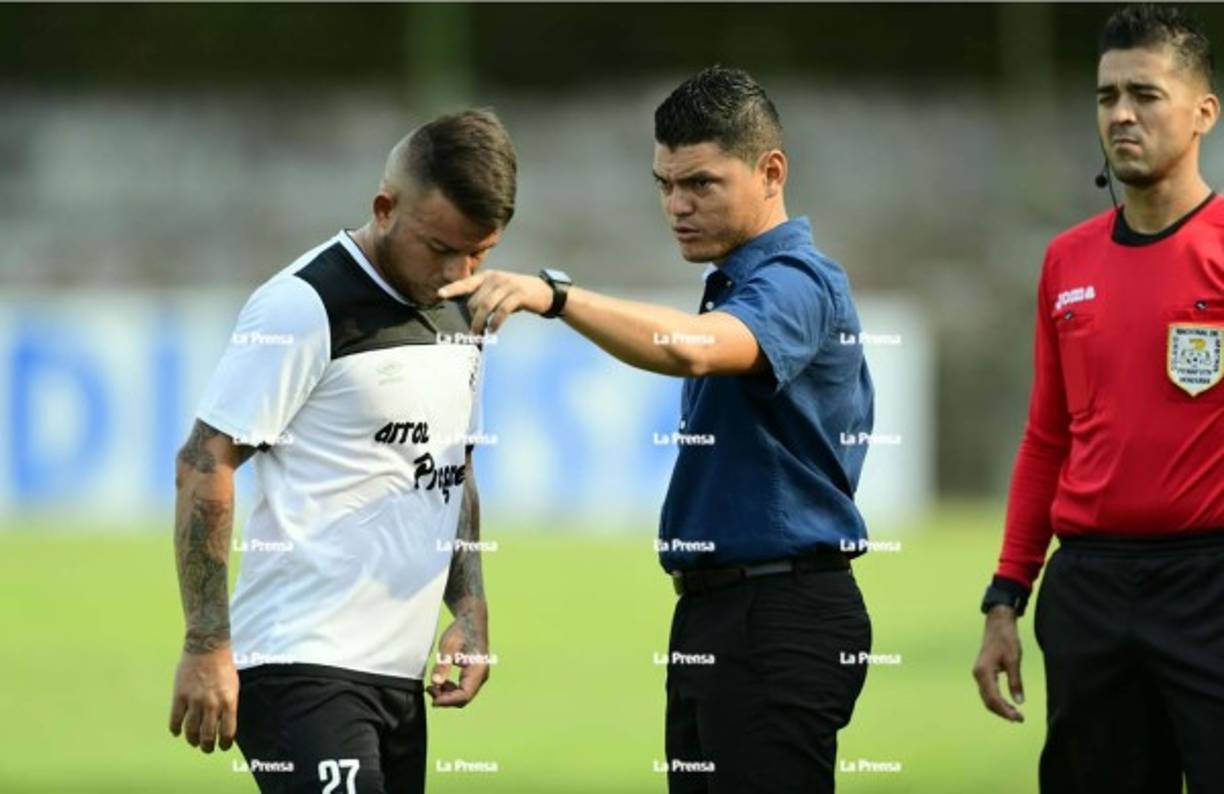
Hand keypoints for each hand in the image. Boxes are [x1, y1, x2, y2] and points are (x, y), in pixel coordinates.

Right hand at [169, 644, 239, 751]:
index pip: (228, 731)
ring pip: (191, 730)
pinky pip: (175, 719)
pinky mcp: (179, 695)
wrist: (207, 647)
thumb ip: (228, 705)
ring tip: (193, 741)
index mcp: (229, 701)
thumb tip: (224, 724)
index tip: (223, 746)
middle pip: (208, 735)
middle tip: (206, 748)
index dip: (225, 743)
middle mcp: (212, 703)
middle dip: (207, 746)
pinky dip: (175, 729)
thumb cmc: (223, 666)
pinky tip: (176, 732)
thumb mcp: (233, 686)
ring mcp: (194, 700)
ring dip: (192, 740)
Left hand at [427, 620, 489, 707]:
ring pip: (462, 695)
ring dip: (446, 695)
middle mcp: (481, 676)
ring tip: (431, 686)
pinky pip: (462, 689)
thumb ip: (443, 664)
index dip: (448, 701)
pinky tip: (439, 682)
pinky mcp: (473, 675)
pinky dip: (450, 689)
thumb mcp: (448, 646)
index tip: (433, 701)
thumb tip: (435, 683)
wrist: (470, 620)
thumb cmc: (461, 631)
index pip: (464, 695)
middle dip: (446, 698)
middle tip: (429, 690)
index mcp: (478, 670)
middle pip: (463, 698)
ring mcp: (478, 676)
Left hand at [437, 270, 553, 333]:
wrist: (543, 292)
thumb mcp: (499, 290)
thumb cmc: (517, 294)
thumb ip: (485, 296)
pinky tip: (493, 330)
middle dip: (472, 316)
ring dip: (480, 322)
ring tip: (479, 332)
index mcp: (488, 276)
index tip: (440, 294)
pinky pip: (501, 311)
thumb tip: (470, 312)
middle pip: (475, 300)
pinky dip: (495, 323)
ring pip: (486, 306)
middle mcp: (495, 278)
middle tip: (475, 328)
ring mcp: (507, 285)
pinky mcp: (518, 294)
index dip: (453, 288)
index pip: (466, 282)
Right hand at [972, 605, 1025, 721]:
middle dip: (1003, 712)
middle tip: (1019, 719)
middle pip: (988, 701)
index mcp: (984, 672)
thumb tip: (1019, 701)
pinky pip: (988, 691)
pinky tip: (1008, 703)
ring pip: (987, 697)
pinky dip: (997, 700)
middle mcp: (978, 674)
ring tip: (1016, 714)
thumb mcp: (1014, 659)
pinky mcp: (982, 672)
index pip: (993, 698)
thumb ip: (1015, 681)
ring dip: (1000, 707)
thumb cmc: (1006, 639)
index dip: (1005, 711)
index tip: (1018, 719)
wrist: (997, 624)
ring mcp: (978, 673)